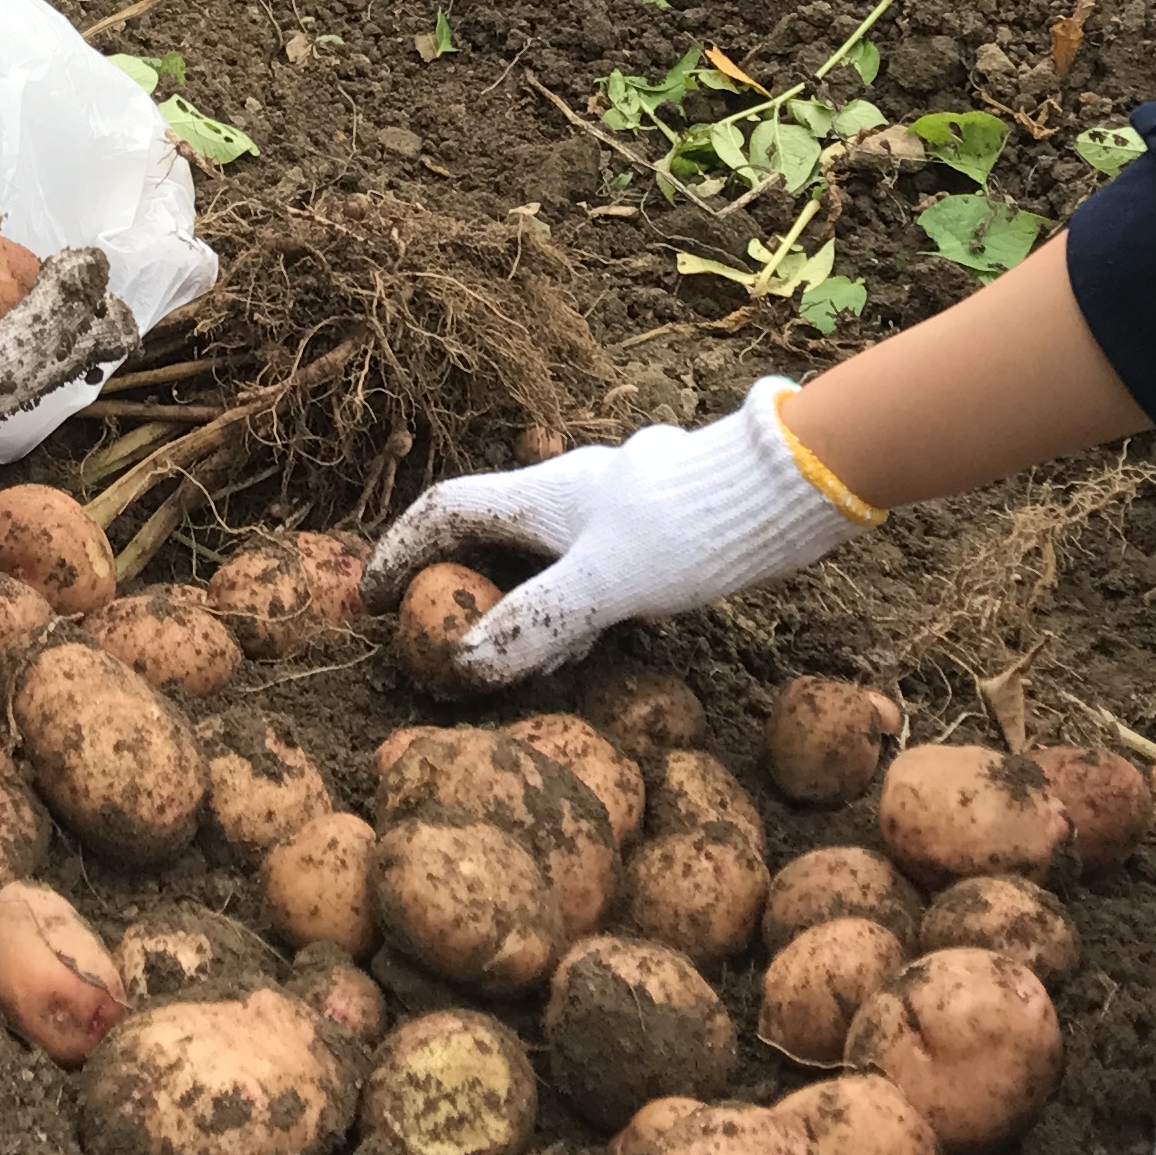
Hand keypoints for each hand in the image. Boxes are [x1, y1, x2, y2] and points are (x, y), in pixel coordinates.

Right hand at [361, 385, 865, 685]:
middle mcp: (571, 493)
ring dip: (521, 600)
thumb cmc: (687, 527)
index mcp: (543, 494)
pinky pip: (589, 568)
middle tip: (442, 636)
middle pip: (491, 532)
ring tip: (517, 658)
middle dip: (459, 580)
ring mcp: (614, 509)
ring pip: (544, 554)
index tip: (371, 597)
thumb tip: (466, 664)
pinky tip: (595, 642)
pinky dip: (572, 607)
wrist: (784, 490)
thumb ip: (536, 623)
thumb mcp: (603, 585)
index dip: (401, 548)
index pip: (446, 510)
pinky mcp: (654, 530)